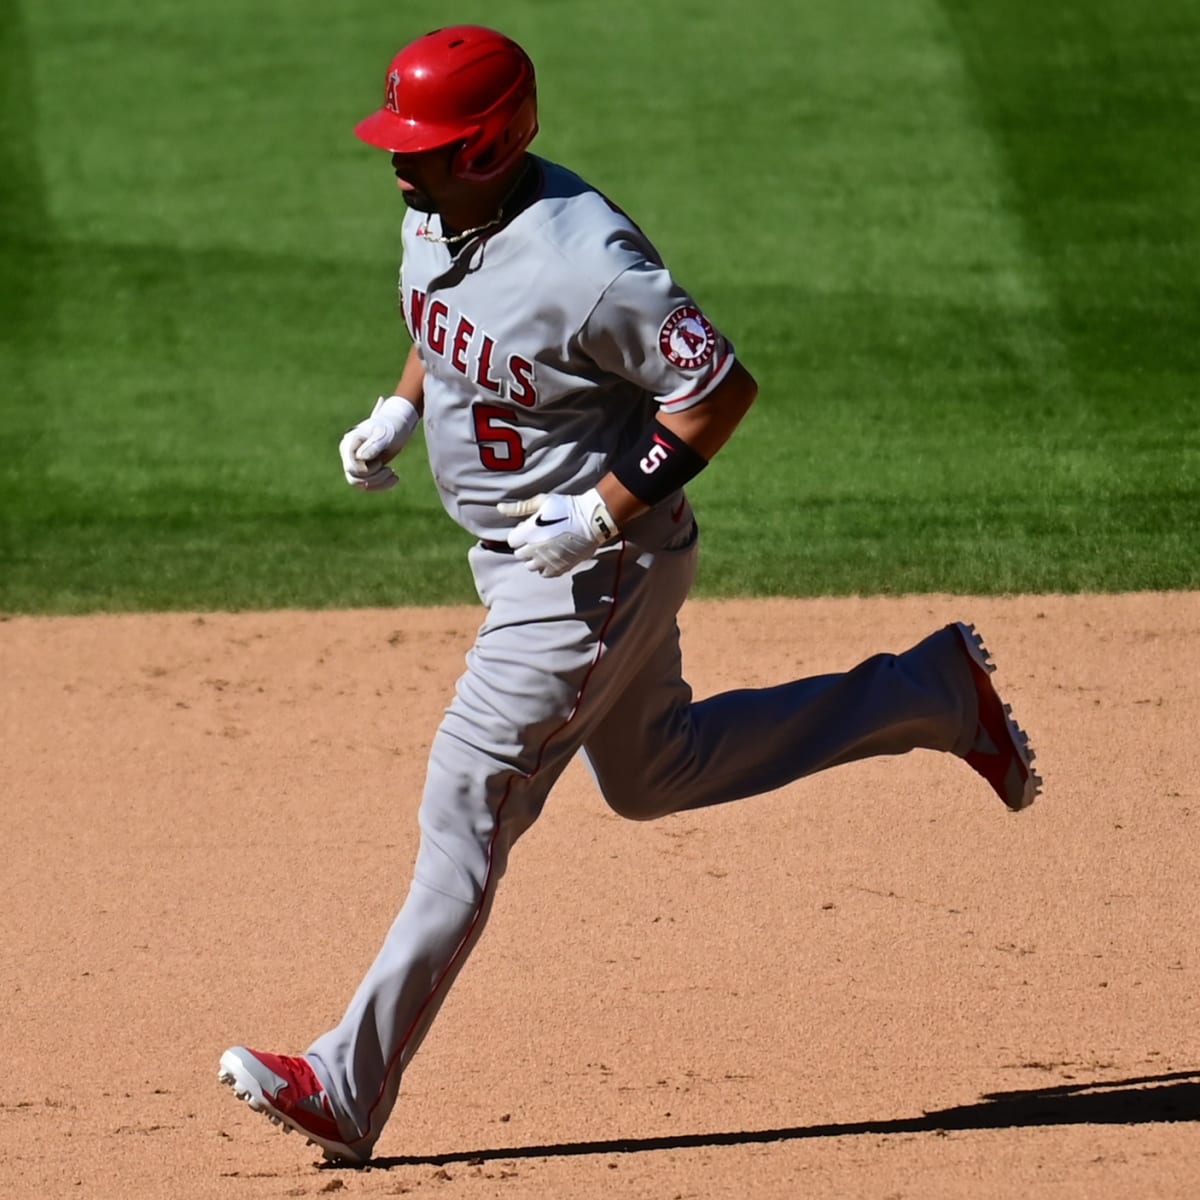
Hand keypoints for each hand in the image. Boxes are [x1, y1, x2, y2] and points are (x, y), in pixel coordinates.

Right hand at [339, 396, 420, 490]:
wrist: (397, 425)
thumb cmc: (391, 426)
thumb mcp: (385, 435)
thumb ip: (374, 445)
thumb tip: (360, 457)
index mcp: (350, 443)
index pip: (351, 468)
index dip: (367, 471)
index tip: (381, 462)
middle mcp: (348, 454)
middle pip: (354, 478)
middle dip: (375, 478)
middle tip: (390, 470)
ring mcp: (355, 462)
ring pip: (360, 484)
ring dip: (379, 483)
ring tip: (394, 475)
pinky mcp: (364, 469)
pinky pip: (367, 484)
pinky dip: (381, 484)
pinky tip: (395, 478)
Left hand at [497, 488, 618, 577]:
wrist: (592, 520)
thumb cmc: (567, 507)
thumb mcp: (542, 501)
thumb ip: (519, 507)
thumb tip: (499, 509)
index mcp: (529, 532)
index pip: (512, 541)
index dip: (520, 533)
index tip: (530, 527)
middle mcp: (535, 549)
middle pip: (520, 554)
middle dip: (526, 546)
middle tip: (539, 536)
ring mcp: (548, 560)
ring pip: (531, 566)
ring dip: (535, 558)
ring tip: (546, 547)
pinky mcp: (560, 568)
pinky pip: (545, 574)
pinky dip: (546, 567)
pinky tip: (553, 556)